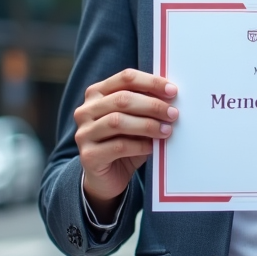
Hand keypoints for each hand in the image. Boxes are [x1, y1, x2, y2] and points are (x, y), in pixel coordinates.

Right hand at [74, 69, 177, 216]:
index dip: (151, 82)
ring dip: (147, 125)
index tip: (173, 91)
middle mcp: (86, 110)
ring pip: (118, 121)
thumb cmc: (124, 142)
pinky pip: (118, 146)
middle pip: (122, 99)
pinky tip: (151, 147)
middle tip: (173, 113)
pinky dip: (139, 145)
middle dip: (152, 105)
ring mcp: (84, 133)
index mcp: (97, 93)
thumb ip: (145, 106)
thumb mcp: (135, 120)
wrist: (107, 177)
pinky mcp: (89, 155)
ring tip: (166, 130)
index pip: (126, 78)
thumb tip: (171, 97)